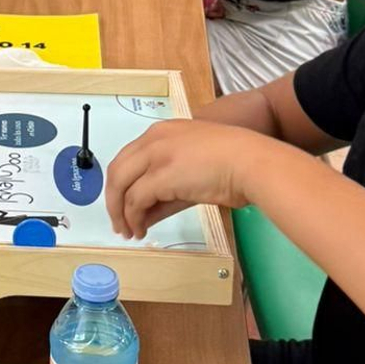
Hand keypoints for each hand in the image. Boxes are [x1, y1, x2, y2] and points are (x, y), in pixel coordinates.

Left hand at [104, 120, 260, 238]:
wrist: (252, 162)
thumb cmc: (233, 165)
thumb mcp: (192, 174)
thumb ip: (166, 192)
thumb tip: (145, 216)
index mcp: (162, 132)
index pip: (129, 158)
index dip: (122, 184)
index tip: (123, 204)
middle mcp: (154, 139)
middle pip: (117, 170)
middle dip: (113, 199)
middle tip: (118, 222)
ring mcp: (156, 154)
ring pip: (120, 185)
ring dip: (120, 212)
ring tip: (127, 231)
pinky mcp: (161, 174)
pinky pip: (135, 200)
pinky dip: (133, 218)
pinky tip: (140, 230)